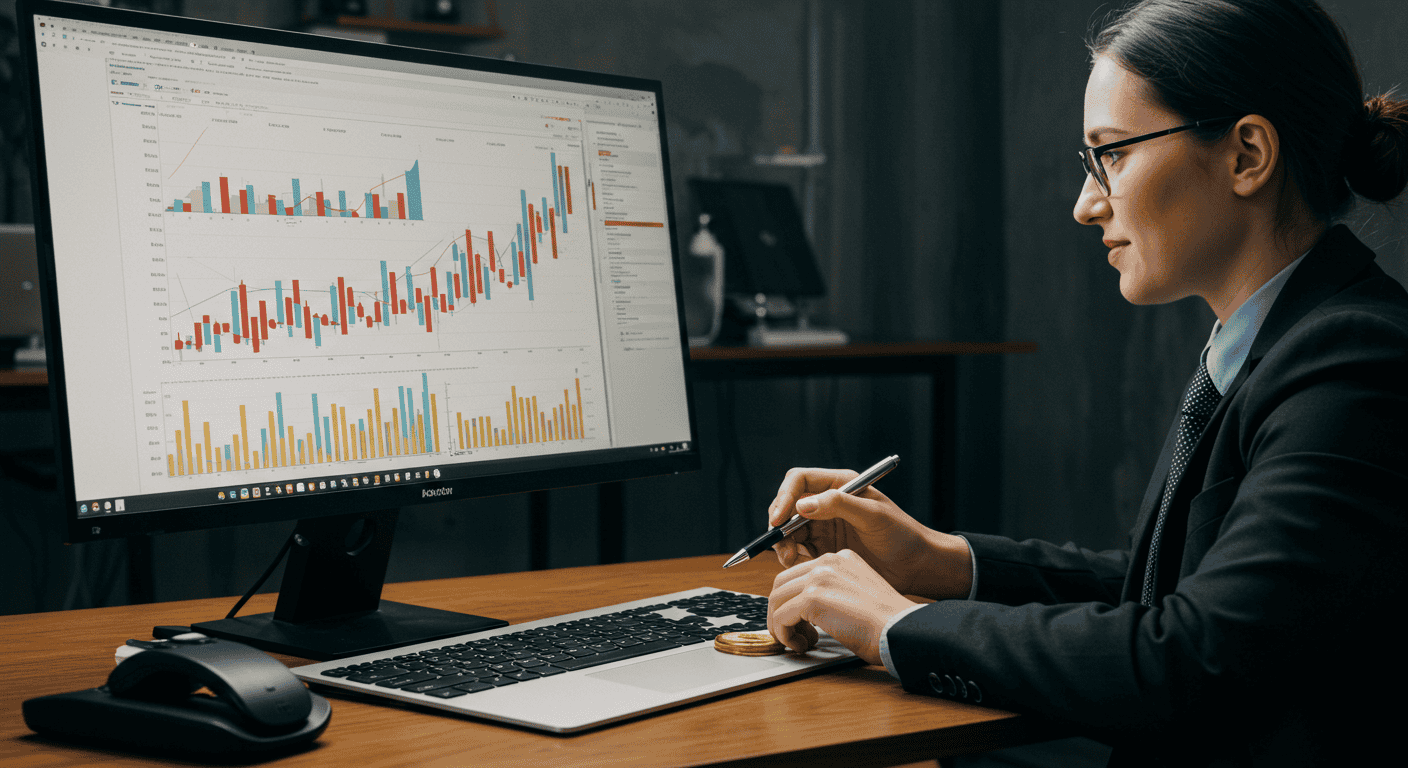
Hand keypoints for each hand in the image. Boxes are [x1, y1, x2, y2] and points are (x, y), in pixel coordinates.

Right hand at [767, 467, 971, 599]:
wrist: (915, 566)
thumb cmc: (902, 535)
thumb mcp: (873, 515)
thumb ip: (839, 505)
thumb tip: (802, 505)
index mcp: (839, 484)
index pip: (799, 481)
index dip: (784, 497)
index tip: (778, 520)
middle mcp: (827, 502)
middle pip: (788, 506)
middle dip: (780, 525)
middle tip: (783, 547)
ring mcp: (824, 525)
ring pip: (789, 530)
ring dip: (784, 544)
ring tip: (791, 560)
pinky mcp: (824, 547)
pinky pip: (798, 549)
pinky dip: (794, 557)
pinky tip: (803, 566)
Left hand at [767, 549, 917, 664]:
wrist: (900, 630)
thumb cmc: (886, 624)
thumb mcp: (857, 597)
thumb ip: (833, 595)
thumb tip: (805, 613)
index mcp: (840, 559)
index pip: (799, 575)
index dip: (792, 602)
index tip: (801, 623)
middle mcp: (828, 561)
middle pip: (782, 584)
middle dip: (780, 612)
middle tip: (792, 633)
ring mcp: (819, 577)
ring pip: (777, 599)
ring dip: (780, 625)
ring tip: (797, 642)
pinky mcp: (813, 596)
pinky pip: (781, 616)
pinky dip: (784, 634)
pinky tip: (800, 645)